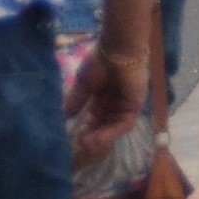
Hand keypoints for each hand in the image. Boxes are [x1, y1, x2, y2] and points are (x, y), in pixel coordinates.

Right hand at [67, 44, 139, 163]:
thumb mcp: (83, 84)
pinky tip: (97, 139)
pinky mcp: (135, 107)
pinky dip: (110, 133)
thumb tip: (64, 116)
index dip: (84, 128)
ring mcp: (125, 105)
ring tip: (87, 146)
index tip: (73, 140)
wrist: (117, 50)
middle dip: (92, 136)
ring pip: (112, 127)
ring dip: (100, 138)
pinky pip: (123, 124)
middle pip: (103, 124)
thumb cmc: (99, 61)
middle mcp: (114, 103)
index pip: (94, 117)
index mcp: (102, 96)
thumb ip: (76, 101)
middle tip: (79, 148)